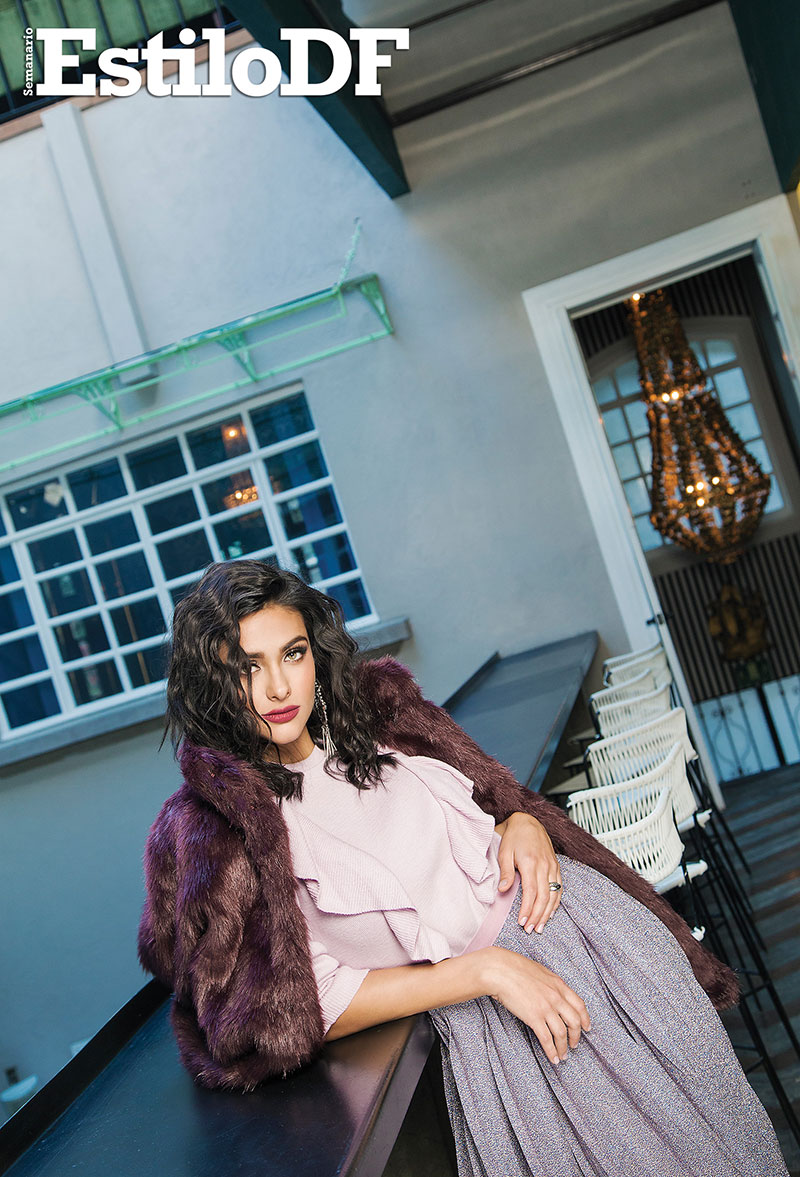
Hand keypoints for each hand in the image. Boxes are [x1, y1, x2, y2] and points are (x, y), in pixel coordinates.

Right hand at [482, 945, 590, 1063]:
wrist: (500, 970)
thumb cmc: (515, 967)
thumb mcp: (540, 971)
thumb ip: (550, 983)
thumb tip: (553, 991)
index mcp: (559, 984)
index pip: (579, 1005)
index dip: (585, 1019)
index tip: (586, 1027)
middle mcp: (556, 997)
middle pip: (574, 1022)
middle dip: (576, 1036)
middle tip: (574, 1044)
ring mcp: (546, 1008)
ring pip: (562, 1033)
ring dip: (563, 1048)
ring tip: (562, 1056)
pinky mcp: (534, 1018)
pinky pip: (547, 1039)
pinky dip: (551, 1051)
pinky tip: (552, 1058)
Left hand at [495, 812, 561, 933]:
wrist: (527, 821)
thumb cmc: (513, 836)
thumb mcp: (504, 851)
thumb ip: (506, 872)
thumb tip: (503, 890)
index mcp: (531, 863)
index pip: (531, 892)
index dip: (528, 909)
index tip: (522, 922)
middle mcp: (544, 866)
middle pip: (544, 897)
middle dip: (538, 916)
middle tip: (531, 930)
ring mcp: (552, 866)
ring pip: (554, 894)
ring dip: (548, 912)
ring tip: (541, 926)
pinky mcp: (556, 865)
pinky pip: (560, 887)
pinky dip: (556, 902)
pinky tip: (551, 912)